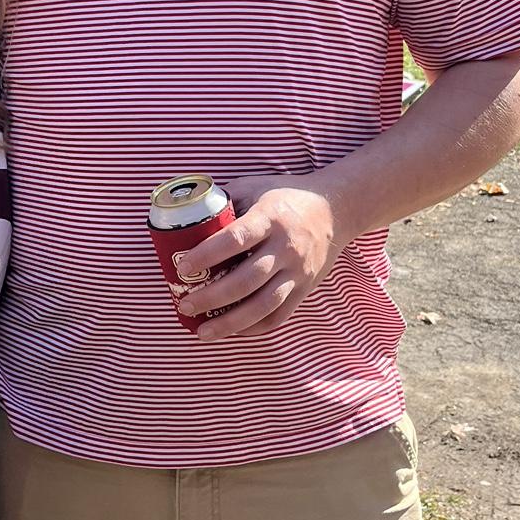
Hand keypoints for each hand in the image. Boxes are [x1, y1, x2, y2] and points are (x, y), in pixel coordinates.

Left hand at [174, 175, 342, 339]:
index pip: (235, 239)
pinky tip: (232, 332)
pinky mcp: (305, 288)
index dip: (207, 255)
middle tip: (185, 305)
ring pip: (263, 304)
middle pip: (246, 279)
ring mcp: (298, 271)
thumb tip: (186, 217)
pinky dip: (254, 328)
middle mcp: (286, 246)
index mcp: (270, 217)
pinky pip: (280, 315)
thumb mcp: (254, 187)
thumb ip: (224, 202)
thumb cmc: (286, 197)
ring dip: (230, 322)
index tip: (183, 268)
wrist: (336, 210)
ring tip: (202, 331)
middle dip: (212, 297)